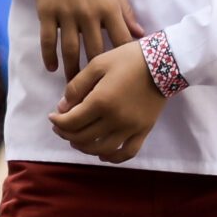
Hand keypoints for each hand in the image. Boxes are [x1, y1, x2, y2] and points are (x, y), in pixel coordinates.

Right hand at [32, 0, 140, 79]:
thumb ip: (125, 12)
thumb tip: (140, 34)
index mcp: (109, 7)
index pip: (120, 41)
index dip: (123, 61)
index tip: (125, 77)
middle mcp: (89, 14)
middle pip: (95, 52)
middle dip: (97, 74)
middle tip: (97, 92)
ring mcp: (66, 14)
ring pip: (71, 51)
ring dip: (72, 72)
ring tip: (73, 89)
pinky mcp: (47, 12)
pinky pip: (48, 40)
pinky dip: (50, 56)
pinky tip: (52, 67)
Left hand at [50, 41, 164, 163]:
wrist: (164, 62)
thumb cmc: (128, 58)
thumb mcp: (97, 64)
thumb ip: (77, 86)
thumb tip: (62, 108)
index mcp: (101, 101)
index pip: (71, 122)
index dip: (57, 122)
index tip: (52, 117)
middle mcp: (115, 119)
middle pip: (83, 137)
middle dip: (66, 134)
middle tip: (60, 127)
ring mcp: (130, 128)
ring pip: (101, 149)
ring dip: (84, 148)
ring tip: (76, 139)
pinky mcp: (143, 131)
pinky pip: (127, 153)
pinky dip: (112, 157)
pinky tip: (102, 154)